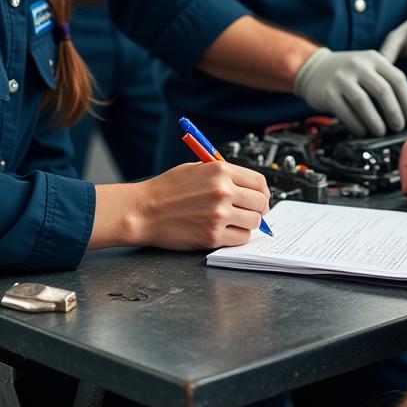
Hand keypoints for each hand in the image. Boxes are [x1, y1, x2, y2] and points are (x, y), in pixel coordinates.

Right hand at [121, 161, 270, 249]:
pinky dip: (238, 236)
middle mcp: (223, 191)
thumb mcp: (196, 168)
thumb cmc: (166, 189)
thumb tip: (246, 185)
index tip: (259, 197)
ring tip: (236, 221)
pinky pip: (240, 238)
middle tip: (250, 211)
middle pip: (260, 202)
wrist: (144, 211)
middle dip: (258, 208)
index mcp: (220, 171)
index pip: (259, 182)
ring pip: (254, 222)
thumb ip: (223, 175)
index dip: (262, 191)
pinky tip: (227, 231)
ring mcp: (218, 215)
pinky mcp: (212, 236)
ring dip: (248, 223)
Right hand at [292, 47, 406, 135]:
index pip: (398, 79)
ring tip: (382, 132)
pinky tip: (363, 131)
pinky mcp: (328, 93)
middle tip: (399, 127)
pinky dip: (357, 125)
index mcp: (373, 58)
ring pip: (364, 103)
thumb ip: (386, 80)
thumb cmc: (348, 72)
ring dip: (376, 122)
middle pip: (383, 91)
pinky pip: (346, 112)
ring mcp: (341, 78)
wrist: (313, 68)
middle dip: (395, 113)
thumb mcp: (368, 66)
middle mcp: (358, 65)